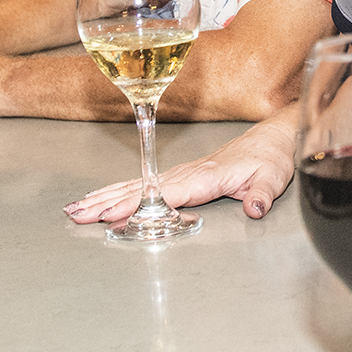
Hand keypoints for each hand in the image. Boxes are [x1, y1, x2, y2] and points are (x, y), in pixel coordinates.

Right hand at [63, 107, 296, 223]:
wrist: (273, 137)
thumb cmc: (271, 158)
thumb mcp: (273, 178)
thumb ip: (261, 194)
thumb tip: (254, 208)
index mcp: (207, 176)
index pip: (165, 194)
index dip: (138, 205)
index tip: (111, 214)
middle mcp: (189, 172)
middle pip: (141, 189)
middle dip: (107, 202)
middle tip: (77, 214)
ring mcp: (183, 172)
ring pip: (137, 185)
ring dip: (106, 196)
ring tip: (77, 208)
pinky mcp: (182, 175)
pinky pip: (145, 183)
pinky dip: (120, 190)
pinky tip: (103, 197)